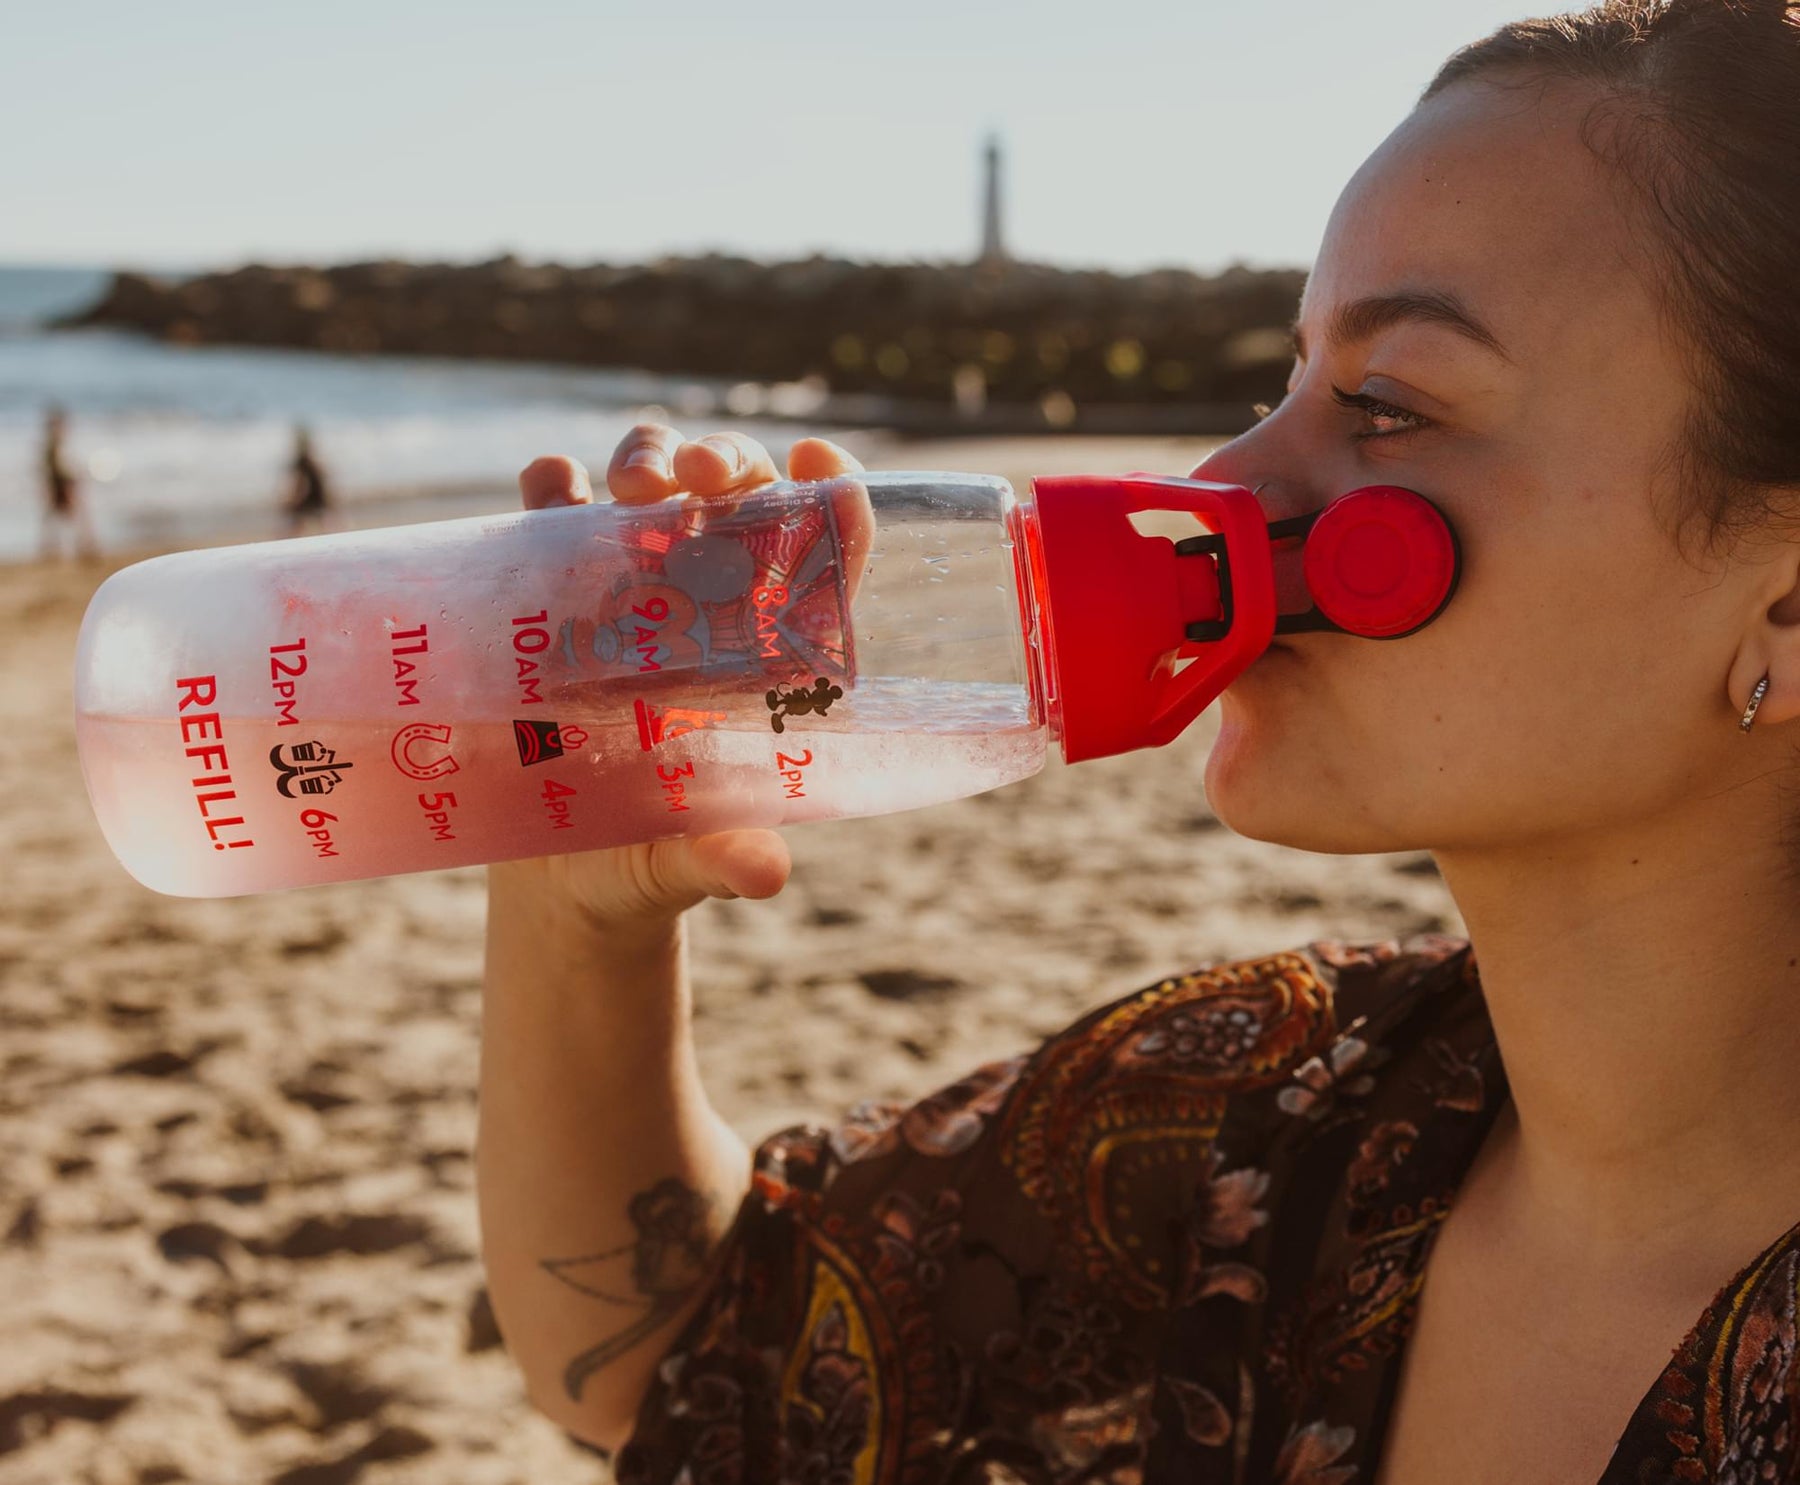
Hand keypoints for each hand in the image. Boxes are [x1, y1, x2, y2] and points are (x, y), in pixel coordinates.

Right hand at [489, 426, 864, 934]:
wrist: (560, 883)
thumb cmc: (650, 865)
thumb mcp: (686, 864)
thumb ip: (723, 859)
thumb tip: (763, 871)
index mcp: (768, 658)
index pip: (825, 558)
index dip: (834, 500)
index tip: (820, 463)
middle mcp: (704, 608)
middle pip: (737, 499)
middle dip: (727, 463)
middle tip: (702, 476)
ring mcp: (626, 589)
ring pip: (650, 485)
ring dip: (647, 456)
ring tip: (634, 487)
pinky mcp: (549, 592)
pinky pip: (552, 515)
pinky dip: (551, 484)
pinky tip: (551, 484)